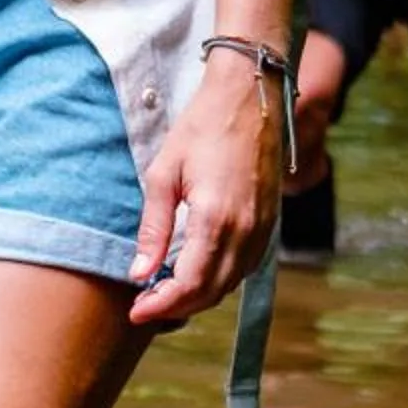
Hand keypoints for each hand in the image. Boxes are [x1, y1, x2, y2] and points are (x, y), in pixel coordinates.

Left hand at [127, 51, 286, 326]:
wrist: (249, 97)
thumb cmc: (202, 127)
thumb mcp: (164, 173)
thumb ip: (154, 227)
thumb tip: (139, 272)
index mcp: (216, 218)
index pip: (189, 284)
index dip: (162, 305)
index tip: (137, 310)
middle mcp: (246, 230)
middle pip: (211, 292)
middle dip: (177, 306)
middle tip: (145, 304)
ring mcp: (263, 228)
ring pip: (230, 283)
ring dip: (198, 295)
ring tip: (165, 289)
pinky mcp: (270, 223)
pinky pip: (246, 266)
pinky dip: (220, 278)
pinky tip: (197, 269)